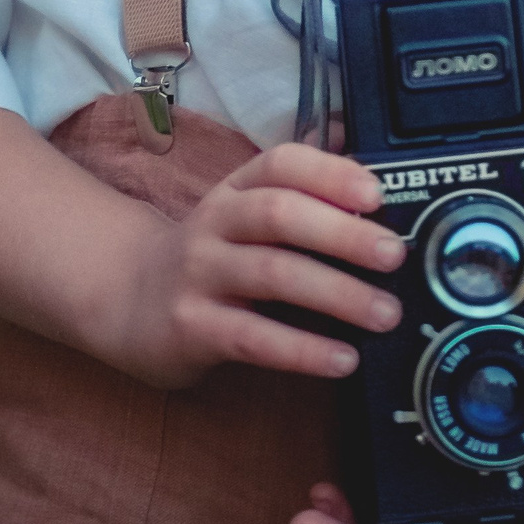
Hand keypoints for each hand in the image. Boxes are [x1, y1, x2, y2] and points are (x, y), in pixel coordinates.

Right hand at [109, 141, 407, 389]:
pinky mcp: (191, 327)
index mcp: (236, 188)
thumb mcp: (246, 217)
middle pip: (280, 213)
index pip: (281, 163)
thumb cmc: (212, 256)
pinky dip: (302, 349)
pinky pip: (253, 337)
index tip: (376, 195)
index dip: (330, 173)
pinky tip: (341, 359)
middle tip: (394, 256)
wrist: (129, 301)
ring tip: (384, 313)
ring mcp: (199, 273)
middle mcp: (215, 222)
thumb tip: (370, 173)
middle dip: (343, 233)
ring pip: (272, 273)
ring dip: (337, 294)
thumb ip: (301, 197)